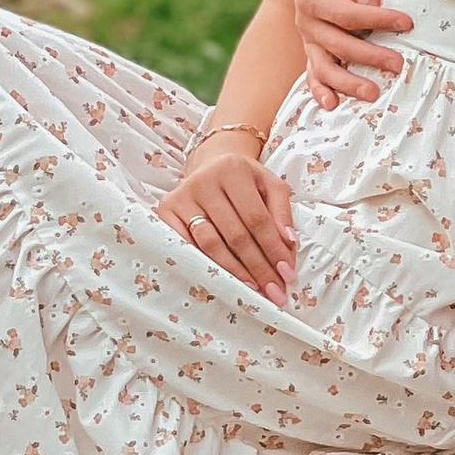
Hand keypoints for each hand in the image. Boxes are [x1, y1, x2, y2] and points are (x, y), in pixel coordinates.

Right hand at [154, 147, 295, 305]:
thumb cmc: (243, 180)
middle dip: (257, 267)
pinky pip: (185, 246)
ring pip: (209, 244)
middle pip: (235, 235)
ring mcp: (182, 197)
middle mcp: (204, 181)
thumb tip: (288, 244)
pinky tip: (221, 280)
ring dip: (233, 271)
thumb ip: (282, 212)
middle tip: (273, 291)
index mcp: (234, 170)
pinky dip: (204, 265)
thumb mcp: (269, 185)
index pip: (257, 218)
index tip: (286, 274)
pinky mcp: (166, 210)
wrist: (209, 164)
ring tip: (252, 289)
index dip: (273, 249)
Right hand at [292, 0, 409, 110]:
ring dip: (347, 82)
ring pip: (324, 65)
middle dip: (369, 56)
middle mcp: (306, 18)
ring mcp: (309, 34)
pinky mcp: (313, 43)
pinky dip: (319, 89)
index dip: (378, 20)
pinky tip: (332, 105)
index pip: (348, 13)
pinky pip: (313, 70)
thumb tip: (370, 3)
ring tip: (373, 95)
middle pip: (338, 44)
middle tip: (399, 66)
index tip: (407, 22)